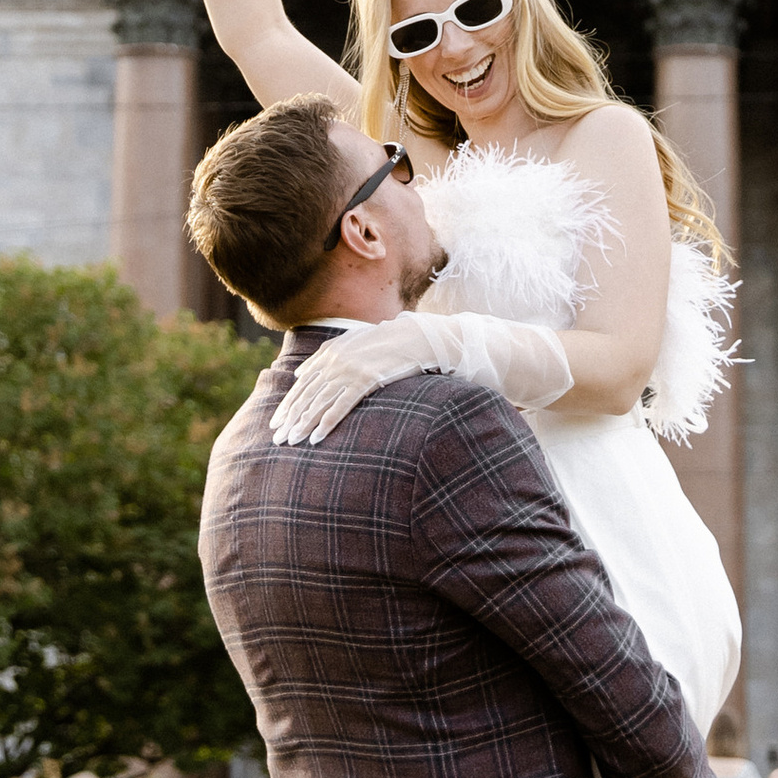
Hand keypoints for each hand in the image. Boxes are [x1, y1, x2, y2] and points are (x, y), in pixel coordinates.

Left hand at [270, 311, 573, 446]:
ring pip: (333, 382)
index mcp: (382, 337)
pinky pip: (355, 390)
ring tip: (292, 440)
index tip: (287, 406)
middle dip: (298, 402)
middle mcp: (379, 337)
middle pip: (324, 371)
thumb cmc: (466, 368)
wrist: (498, 352)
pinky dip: (332, 413)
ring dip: (309, 413)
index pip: (331, 358)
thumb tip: (376, 394)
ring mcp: (387, 347)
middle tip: (279, 431)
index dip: (307, 383)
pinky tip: (318, 435)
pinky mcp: (397, 363)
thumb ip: (398, 374)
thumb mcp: (425, 368)